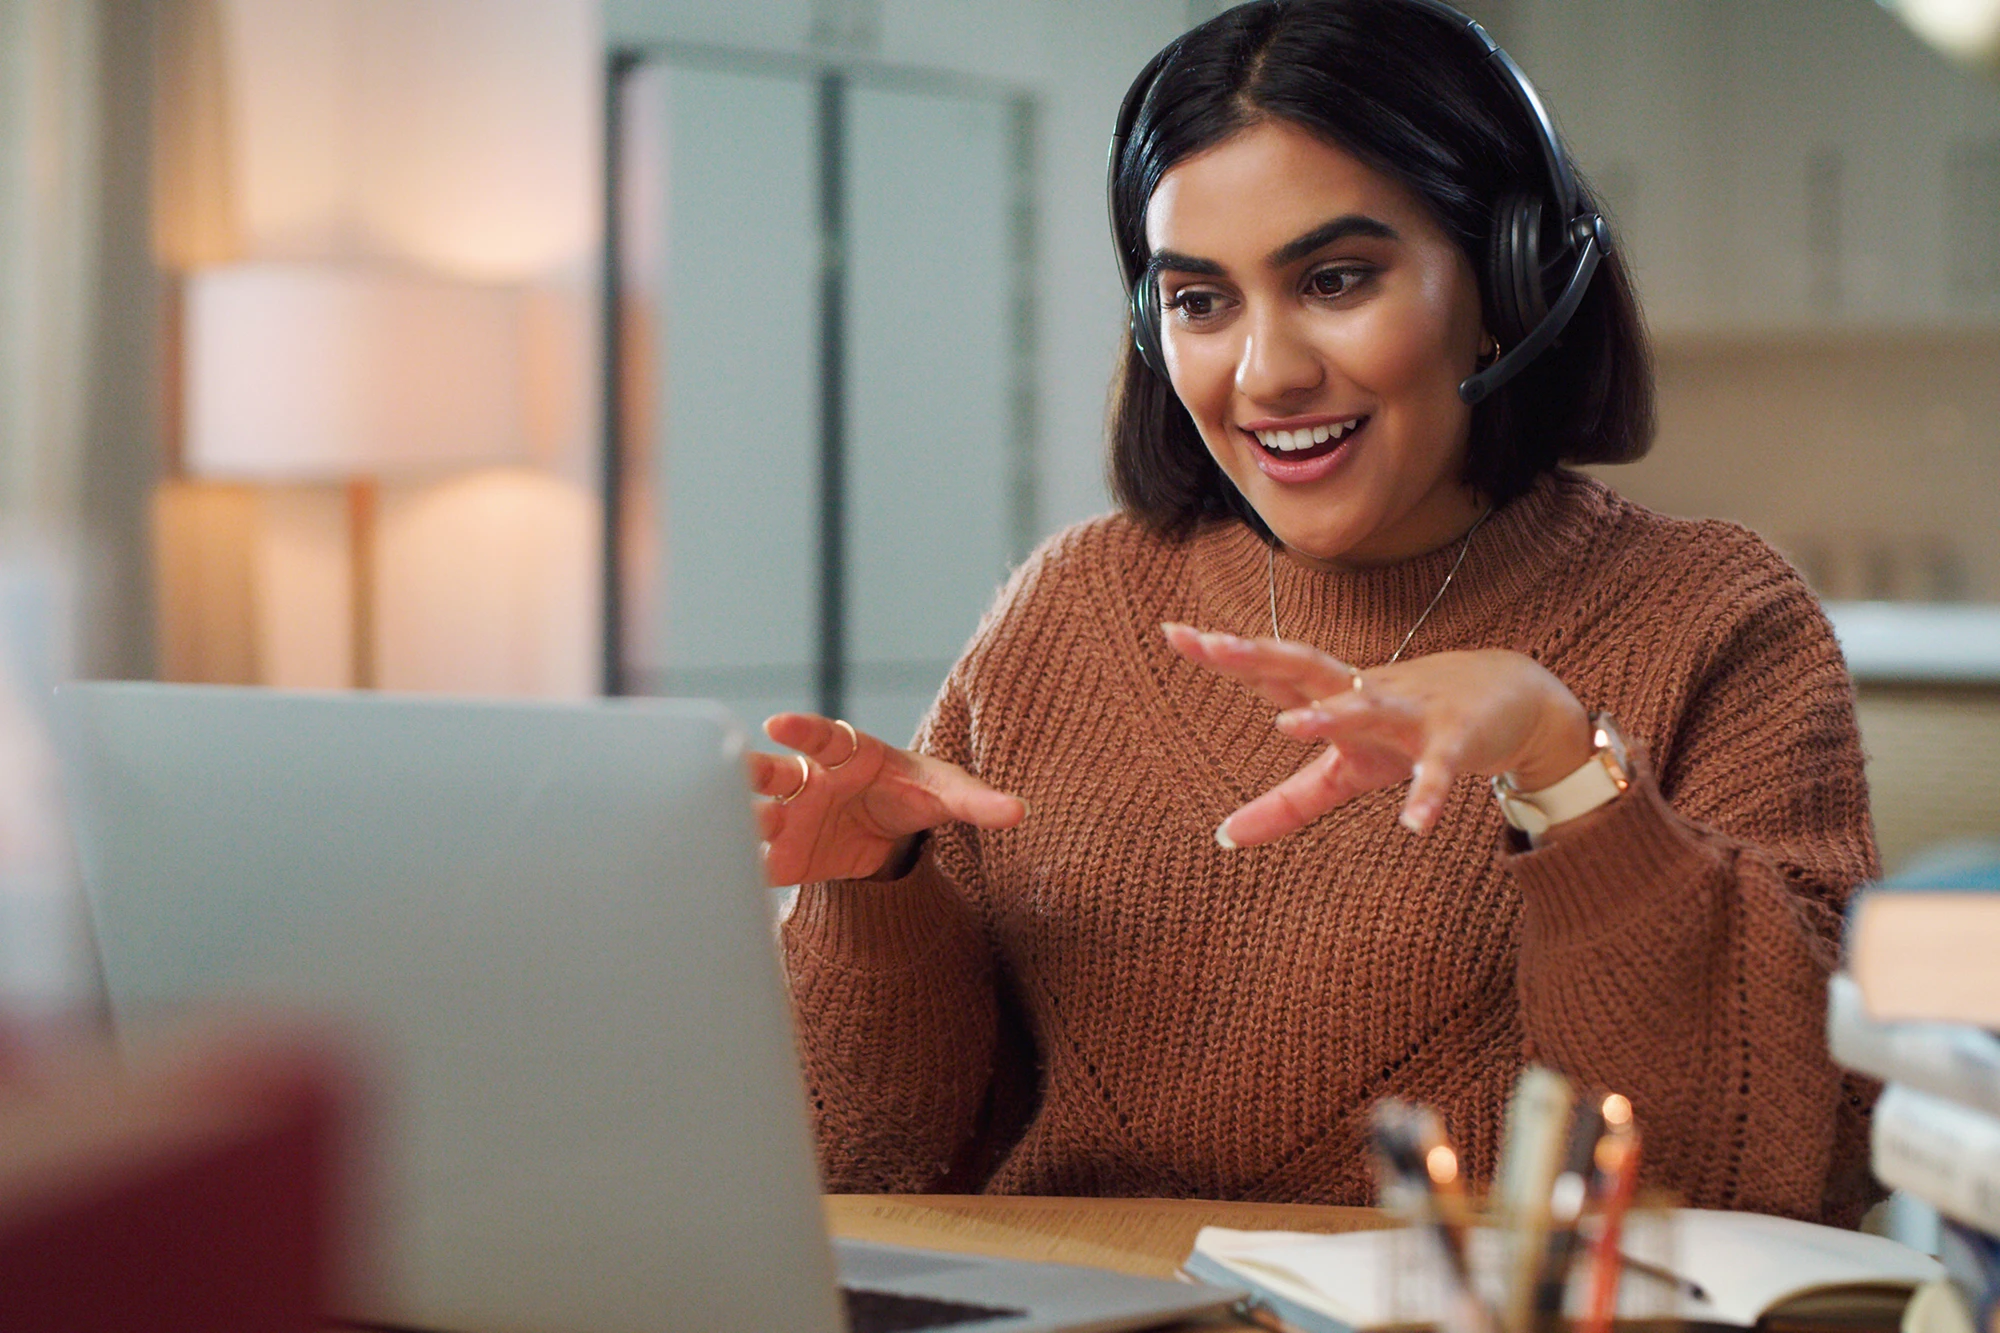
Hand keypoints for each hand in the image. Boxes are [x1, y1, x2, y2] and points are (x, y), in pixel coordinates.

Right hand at [747, 712, 1027, 885]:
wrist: (893, 835)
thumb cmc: (916, 794)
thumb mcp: (948, 793)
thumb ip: (977, 801)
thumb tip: (1019, 811)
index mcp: (846, 753)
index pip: (821, 735)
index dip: (801, 729)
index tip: (778, 723)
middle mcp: (810, 780)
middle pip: (773, 770)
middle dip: (752, 771)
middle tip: (735, 769)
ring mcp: (793, 817)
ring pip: (757, 812)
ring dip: (742, 817)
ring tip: (731, 826)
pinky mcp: (786, 856)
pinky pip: (762, 861)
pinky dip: (745, 868)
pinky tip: (730, 878)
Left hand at [1162, 624, 1591, 846]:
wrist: (1513, 700)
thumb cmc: (1411, 729)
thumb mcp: (1345, 772)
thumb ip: (1286, 804)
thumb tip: (1223, 837)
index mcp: (1330, 693)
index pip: (1269, 667)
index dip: (1225, 653)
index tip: (1172, 631)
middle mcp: (1362, 692)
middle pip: (1304, 666)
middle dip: (1258, 654)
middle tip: (1212, 644)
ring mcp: (1409, 712)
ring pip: (1365, 706)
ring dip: (1329, 716)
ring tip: (1286, 726)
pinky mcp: (1455, 742)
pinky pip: (1440, 770)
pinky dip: (1428, 794)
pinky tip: (1413, 824)